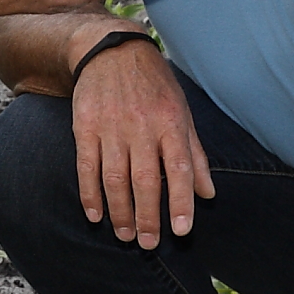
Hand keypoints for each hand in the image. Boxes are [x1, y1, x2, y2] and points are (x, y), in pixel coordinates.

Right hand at [71, 33, 210, 248]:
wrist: (111, 50)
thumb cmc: (154, 85)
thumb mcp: (183, 112)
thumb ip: (195, 154)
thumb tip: (208, 194)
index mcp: (171, 122)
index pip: (179, 168)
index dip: (181, 201)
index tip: (181, 230)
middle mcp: (142, 126)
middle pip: (145, 180)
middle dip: (147, 217)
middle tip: (149, 243)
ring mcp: (111, 126)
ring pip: (115, 178)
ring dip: (120, 212)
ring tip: (125, 235)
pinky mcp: (85, 126)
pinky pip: (87, 166)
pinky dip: (90, 194)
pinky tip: (96, 215)